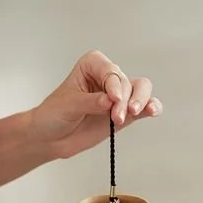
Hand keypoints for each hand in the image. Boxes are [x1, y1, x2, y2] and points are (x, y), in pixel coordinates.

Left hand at [30, 50, 162, 159]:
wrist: (50, 138)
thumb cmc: (53, 115)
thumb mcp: (69, 105)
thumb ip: (92, 102)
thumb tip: (111, 101)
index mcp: (92, 65)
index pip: (111, 70)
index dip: (114, 84)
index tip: (112, 100)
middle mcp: (108, 77)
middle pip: (127, 82)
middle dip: (124, 100)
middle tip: (116, 117)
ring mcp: (118, 96)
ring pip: (140, 90)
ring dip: (140, 102)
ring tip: (132, 114)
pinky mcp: (125, 113)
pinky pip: (144, 107)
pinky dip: (151, 107)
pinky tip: (152, 112)